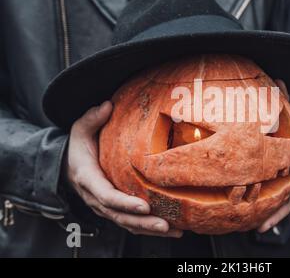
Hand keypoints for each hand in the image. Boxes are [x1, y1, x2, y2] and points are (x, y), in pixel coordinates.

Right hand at [65, 101, 182, 237]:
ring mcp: (105, 207)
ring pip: (127, 224)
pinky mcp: (113, 210)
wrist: (67, 166)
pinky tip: (170, 230)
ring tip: (175, 231)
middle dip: (143, 223)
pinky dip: (148, 229)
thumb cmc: (78, 147)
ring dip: (150, 229)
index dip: (125, 203)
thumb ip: (92, 118)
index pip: (107, 196)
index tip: (144, 206)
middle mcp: (96, 198)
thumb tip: (107, 105)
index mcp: (89, 179)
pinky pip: (130, 224)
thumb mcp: (80, 130)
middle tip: (166, 224)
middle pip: (120, 216)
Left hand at [257, 80, 289, 232]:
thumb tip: (279, 78)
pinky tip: (246, 223)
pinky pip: (269, 206)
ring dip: (270, 218)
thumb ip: (284, 100)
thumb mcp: (289, 118)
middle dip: (281, 210)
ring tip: (257, 228)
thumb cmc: (288, 133)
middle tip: (268, 221)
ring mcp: (285, 189)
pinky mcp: (274, 193)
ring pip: (281, 208)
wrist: (288, 145)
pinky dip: (261, 215)